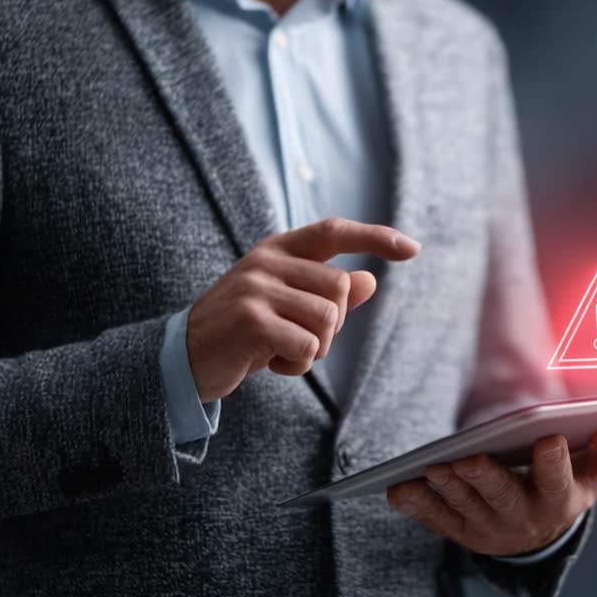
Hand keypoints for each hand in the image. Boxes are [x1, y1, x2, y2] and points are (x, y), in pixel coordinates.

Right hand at [187, 217, 419, 401]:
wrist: (183, 359)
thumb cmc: (242, 332)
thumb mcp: (286, 307)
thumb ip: (326, 293)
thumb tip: (370, 280)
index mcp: (277, 250)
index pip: (334, 231)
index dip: (376, 237)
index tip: (413, 248)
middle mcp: (266, 261)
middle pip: (340, 288)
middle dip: (333, 325)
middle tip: (300, 339)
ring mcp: (256, 288)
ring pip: (328, 319)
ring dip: (315, 348)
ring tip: (281, 351)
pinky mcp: (250, 320)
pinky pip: (307, 346)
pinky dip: (298, 365)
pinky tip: (270, 363)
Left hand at [386, 424, 596, 556]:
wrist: (537, 531)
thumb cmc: (569, 484)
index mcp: (560, 499)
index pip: (560, 481)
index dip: (554, 462)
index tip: (550, 438)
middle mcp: (522, 517)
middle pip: (502, 498)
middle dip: (486, 479)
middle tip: (469, 459)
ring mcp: (485, 526)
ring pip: (464, 507)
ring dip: (448, 488)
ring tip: (434, 465)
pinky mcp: (456, 528)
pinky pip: (433, 517)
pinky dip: (416, 505)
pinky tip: (400, 489)